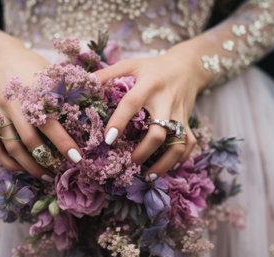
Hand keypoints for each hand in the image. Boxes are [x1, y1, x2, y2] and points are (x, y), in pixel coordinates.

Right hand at [0, 31, 82, 180]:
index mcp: (30, 92)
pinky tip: (22, 170)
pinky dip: (8, 163)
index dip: (63, 142)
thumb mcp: (50, 72)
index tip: (77, 158)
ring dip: (28, 166)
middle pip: (28, 141)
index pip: (49, 123)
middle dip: (46, 160)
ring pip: (10, 148)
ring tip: (45, 176)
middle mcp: (12, 105)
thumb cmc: (31, 65)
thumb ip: (68, 90)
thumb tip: (94, 106)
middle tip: (62, 171)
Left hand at [95, 39, 211, 179]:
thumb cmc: (154, 67)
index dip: (119, 121)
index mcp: (149, 84)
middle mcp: (166, 101)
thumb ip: (108, 73)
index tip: (108, 139)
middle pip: (159, 132)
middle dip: (143, 151)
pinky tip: (166, 167)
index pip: (133, 103)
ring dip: (164, 163)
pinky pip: (189, 145)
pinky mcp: (189, 122)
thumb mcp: (132, 64)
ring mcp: (180, 114)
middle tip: (129, 161)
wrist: (188, 66)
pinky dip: (179, 159)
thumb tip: (84, 83)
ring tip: (148, 174)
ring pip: (178, 143)